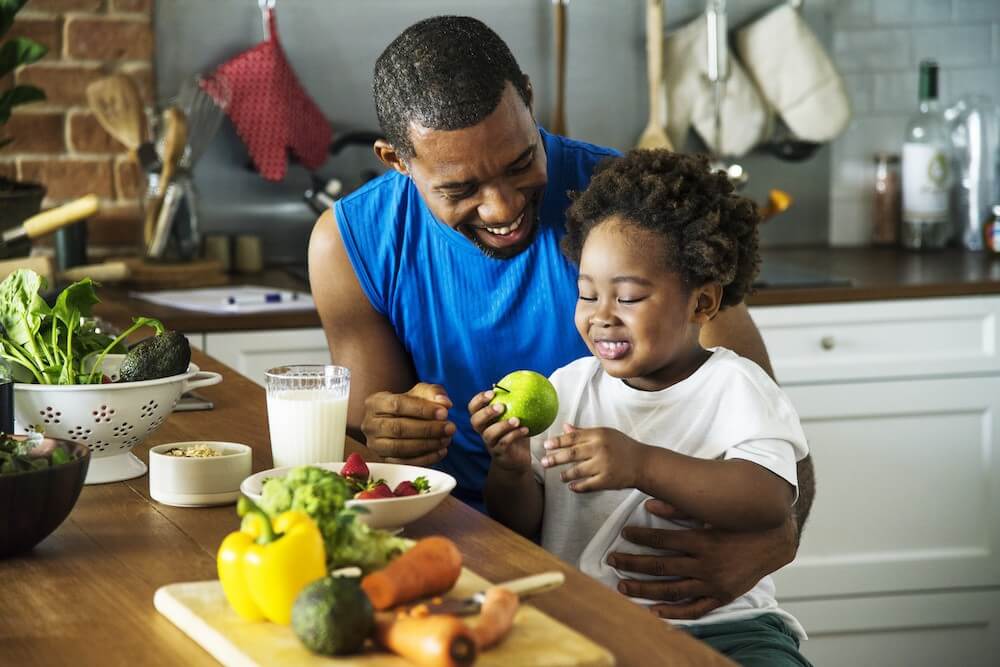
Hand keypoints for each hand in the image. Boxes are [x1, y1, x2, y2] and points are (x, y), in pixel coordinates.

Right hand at [361, 383, 455, 464]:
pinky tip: (441, 451)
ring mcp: (374, 444)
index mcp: (375, 402)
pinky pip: (404, 463)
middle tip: (450, 428)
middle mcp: (370, 424)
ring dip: (427, 445)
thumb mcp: (420, 392)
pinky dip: (425, 459)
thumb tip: (445, 403)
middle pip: (398, 428)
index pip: (398, 405)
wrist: (398, 421)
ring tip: (446, 439)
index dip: (422, 410)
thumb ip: (433, 393)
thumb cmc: (410, 404)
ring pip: (400, 448)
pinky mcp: (383, 460)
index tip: (445, 413)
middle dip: (428, 429)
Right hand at [468, 390, 531, 472]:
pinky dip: (515, 435)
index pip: (473, 408)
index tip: (492, 393)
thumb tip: (522, 380)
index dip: (479, 400)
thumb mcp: (514, 416)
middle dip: (486, 412)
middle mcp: (483, 431)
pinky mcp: (499, 453)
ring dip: (502, 425)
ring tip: (517, 420)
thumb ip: (514, 402)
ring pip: (489, 434)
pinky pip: (504, 444)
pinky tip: (525, 429)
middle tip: (501, 406)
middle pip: (475, 421)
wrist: (516, 459)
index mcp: (484, 420)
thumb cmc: (514, 434)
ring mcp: (490, 443)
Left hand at [540, 425, 646, 491]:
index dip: (557, 441)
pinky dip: (578, 487)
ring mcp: (603, 465)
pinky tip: (571, 486)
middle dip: (555, 458)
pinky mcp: (607, 480)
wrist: (643, 463)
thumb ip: (584, 432)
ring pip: (577, 471)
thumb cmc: (622, 446)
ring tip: (560, 476)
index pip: (573, 437)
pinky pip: (587, 485)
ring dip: (565, 474)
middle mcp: (600, 449)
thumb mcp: (605, 434)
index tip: (546, 445)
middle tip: (544, 462)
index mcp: (598, 435)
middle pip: (571, 454)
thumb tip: (565, 427)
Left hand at [609, 499, 797, 619]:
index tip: (624, 533)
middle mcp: (706, 564)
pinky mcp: (722, 596)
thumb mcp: (712, 511)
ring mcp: (714, 583)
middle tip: (612, 560)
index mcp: (703, 540)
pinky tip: (654, 611)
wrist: (775, 541)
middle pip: (661, 566)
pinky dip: (674, 613)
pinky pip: (695, 609)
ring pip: (672, 590)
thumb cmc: (740, 522)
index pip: (663, 540)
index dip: (641, 536)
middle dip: (632, 563)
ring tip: (622, 585)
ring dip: (644, 589)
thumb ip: (680, 508)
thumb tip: (650, 503)